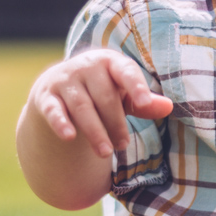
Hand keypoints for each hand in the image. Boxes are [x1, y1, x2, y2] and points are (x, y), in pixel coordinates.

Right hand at [28, 49, 172, 158]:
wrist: (60, 85)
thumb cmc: (102, 90)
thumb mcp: (124, 94)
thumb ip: (144, 102)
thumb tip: (169, 107)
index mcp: (111, 62)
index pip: (125, 72)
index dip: (135, 87)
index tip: (144, 103)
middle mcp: (86, 66)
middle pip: (104, 97)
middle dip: (115, 123)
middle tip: (123, 145)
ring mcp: (65, 80)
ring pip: (82, 107)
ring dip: (94, 131)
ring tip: (106, 153)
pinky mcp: (46, 97)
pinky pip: (54, 110)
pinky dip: (60, 123)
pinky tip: (69, 137)